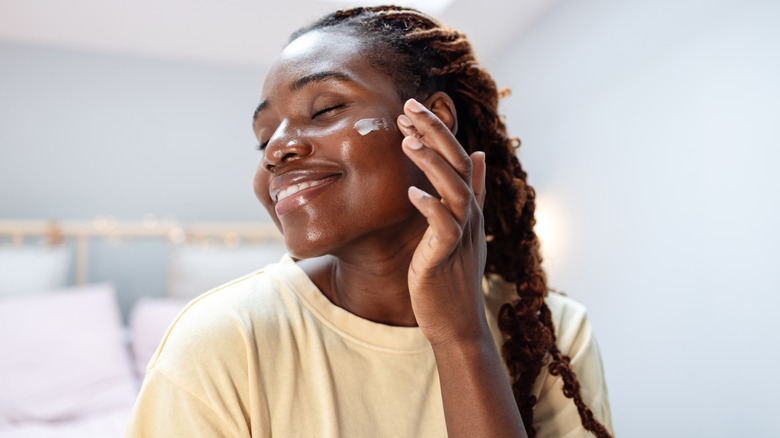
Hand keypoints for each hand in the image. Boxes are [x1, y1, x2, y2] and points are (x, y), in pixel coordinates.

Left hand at [396, 97, 488, 346]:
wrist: (456, 322)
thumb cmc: (452, 274)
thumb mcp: (462, 228)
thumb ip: (470, 191)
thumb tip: (478, 153)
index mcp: (469, 205)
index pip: (458, 157)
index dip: (438, 131)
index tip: (412, 109)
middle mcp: (469, 215)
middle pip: (458, 164)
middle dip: (434, 132)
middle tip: (409, 106)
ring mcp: (461, 235)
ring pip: (453, 190)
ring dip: (431, 163)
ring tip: (407, 140)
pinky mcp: (446, 256)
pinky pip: (443, 227)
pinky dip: (430, 207)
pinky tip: (412, 193)